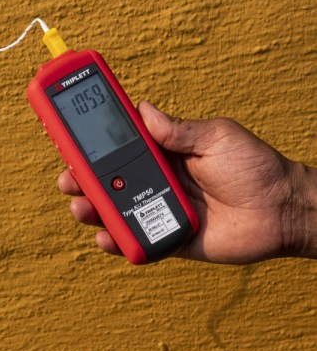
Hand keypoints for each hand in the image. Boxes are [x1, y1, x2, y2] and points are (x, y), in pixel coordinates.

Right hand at [58, 101, 315, 262]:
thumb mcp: (217, 137)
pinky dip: (116, 241)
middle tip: (67, 177)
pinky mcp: (166, 238)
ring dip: (91, 209)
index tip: (68, 133)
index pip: (120, 146)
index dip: (93, 141)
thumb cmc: (255, 168)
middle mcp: (155, 181)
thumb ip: (178, 130)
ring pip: (114, 212)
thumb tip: (143, 109)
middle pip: (107, 181)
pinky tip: (105, 237)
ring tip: (81, 207)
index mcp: (163, 154)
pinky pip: (134, 241)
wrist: (282, 211)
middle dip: (80, 179)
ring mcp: (157, 210)